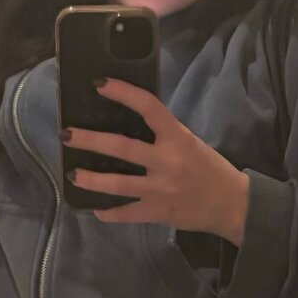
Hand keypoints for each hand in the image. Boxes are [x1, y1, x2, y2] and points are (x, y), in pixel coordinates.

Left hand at [62, 78, 249, 245]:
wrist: (230, 205)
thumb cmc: (209, 169)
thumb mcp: (189, 143)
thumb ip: (163, 135)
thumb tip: (130, 125)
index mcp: (177, 138)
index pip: (148, 107)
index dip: (123, 93)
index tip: (100, 84)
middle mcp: (167, 162)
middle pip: (121, 147)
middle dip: (90, 140)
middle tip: (66, 134)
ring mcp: (160, 190)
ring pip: (118, 184)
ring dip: (91, 179)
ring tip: (72, 174)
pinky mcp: (157, 213)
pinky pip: (126, 214)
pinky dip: (109, 212)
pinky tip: (96, 208)